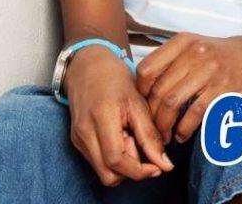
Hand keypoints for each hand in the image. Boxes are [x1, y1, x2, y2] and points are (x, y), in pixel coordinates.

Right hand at [64, 45, 172, 186]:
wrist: (88, 66)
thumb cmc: (116, 78)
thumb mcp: (138, 101)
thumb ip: (149, 134)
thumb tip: (164, 163)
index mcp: (102, 119)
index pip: (117, 161)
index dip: (140, 170)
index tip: (159, 166)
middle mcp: (85, 134)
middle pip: (109, 174)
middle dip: (132, 170)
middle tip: (147, 149)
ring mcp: (78, 139)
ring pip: (102, 172)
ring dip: (123, 165)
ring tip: (134, 139)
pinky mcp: (77, 141)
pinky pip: (97, 162)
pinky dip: (113, 158)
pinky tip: (123, 137)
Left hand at [135, 34, 241, 143]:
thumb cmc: (215, 56)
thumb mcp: (192, 47)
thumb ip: (167, 63)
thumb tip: (137, 93)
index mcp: (183, 41)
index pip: (146, 70)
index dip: (140, 93)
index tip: (144, 106)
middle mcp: (195, 52)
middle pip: (158, 91)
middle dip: (151, 117)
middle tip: (152, 129)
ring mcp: (210, 70)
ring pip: (172, 104)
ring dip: (164, 126)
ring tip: (165, 135)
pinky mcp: (222, 89)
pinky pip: (193, 114)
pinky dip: (183, 130)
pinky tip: (182, 134)